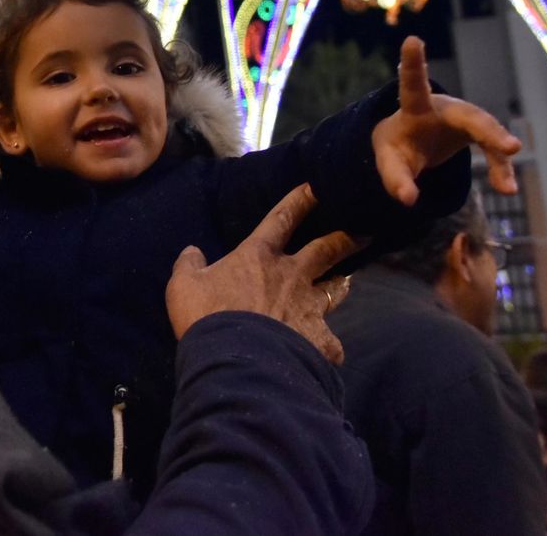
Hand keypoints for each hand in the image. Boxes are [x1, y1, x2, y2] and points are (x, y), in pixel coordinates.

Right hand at [166, 184, 352, 362]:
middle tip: (362, 233)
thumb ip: (189, 265)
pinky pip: (331, 344)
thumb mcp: (184, 286)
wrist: (236, 360)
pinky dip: (329, 348)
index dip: (300, 200)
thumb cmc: (208, 316)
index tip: (317, 187)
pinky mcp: (317, 341)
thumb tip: (191, 251)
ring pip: (336, 290)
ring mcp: (308, 308)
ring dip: (341, 284)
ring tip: (345, 283)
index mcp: (259, 256)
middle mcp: (292, 276)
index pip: (282, 218)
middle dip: (345, 238)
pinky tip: (329, 354)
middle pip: (326, 249)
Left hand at [372, 36, 522, 205]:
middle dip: (488, 130)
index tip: (411, 40)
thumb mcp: (390, 163)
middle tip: (510, 147)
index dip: (413, 65)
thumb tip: (409, 201)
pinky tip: (505, 188)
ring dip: (499, 157)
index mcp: (416, 109)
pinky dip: (499, 169)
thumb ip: (395, 180)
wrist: (414, 142)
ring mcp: (466, 120)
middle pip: (470, 116)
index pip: (413, 86)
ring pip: (487, 133)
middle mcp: (446, 109)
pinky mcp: (478, 134)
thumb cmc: (398, 146)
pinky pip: (493, 151)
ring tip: (507, 186)